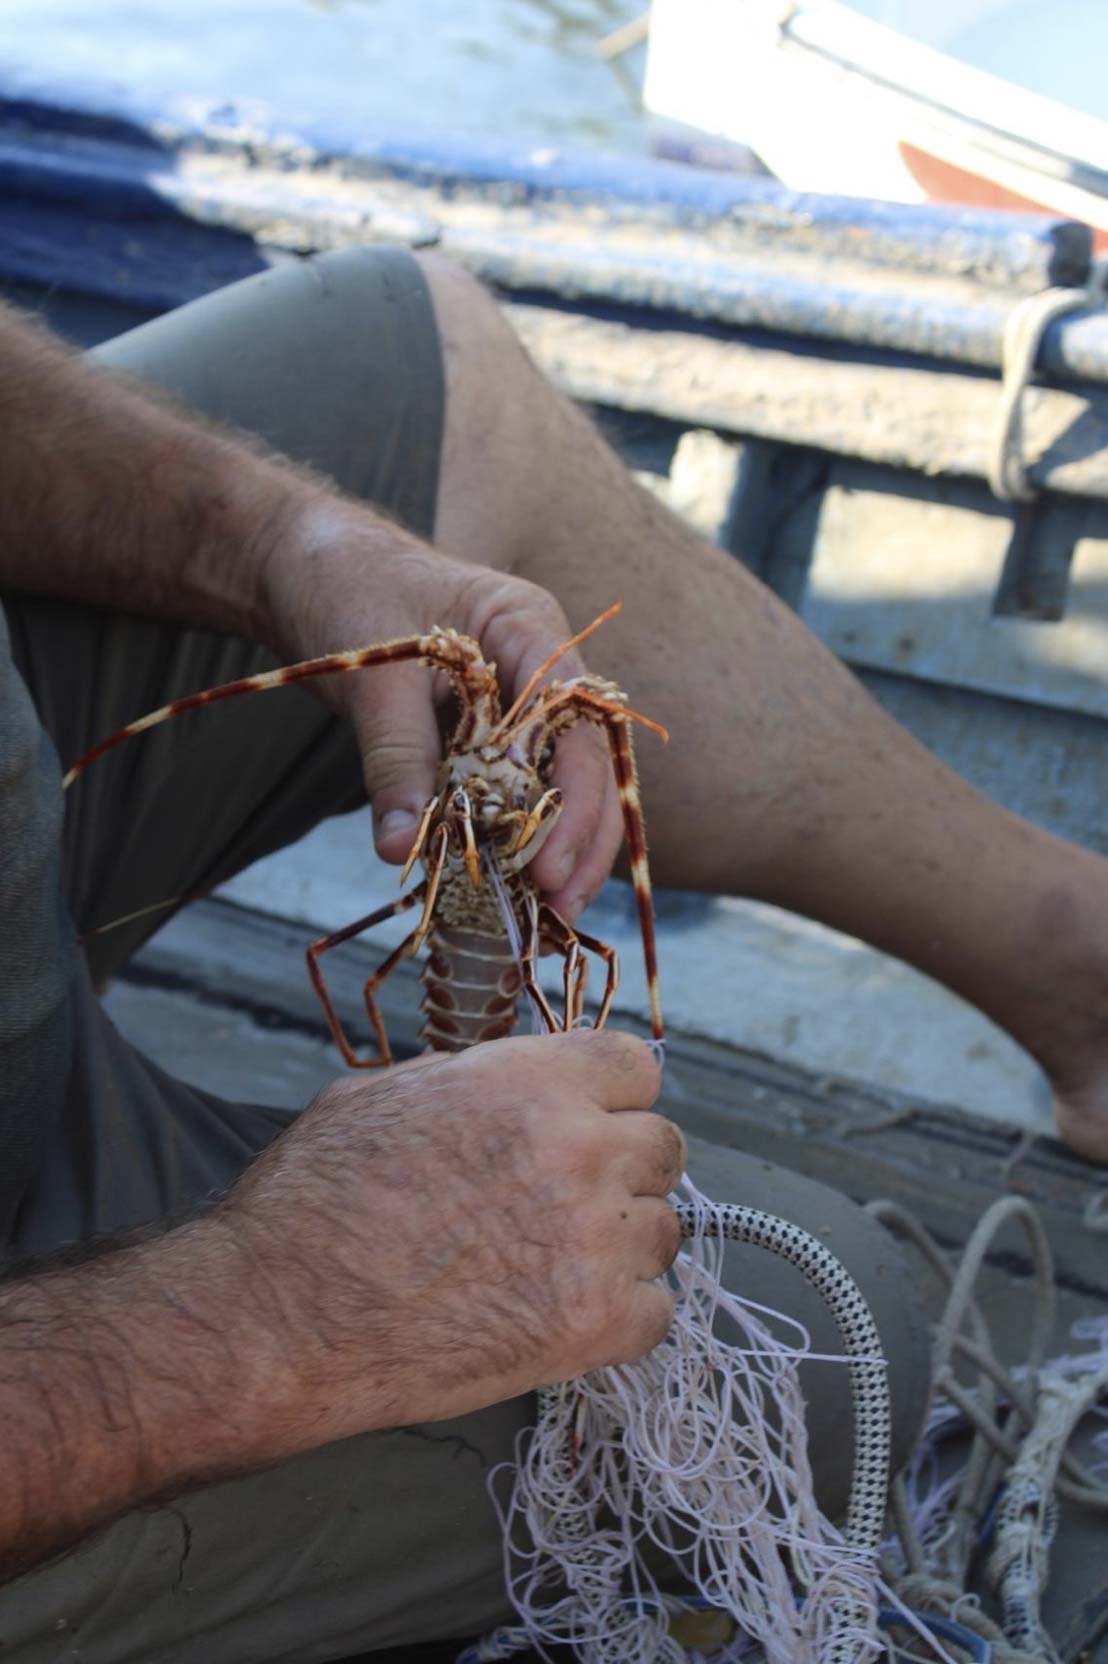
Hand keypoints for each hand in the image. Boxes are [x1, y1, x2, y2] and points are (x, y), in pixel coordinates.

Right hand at [221, 1031, 682, 1445]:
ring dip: (624, 1246)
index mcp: (531, 1081)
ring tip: (556, 1265)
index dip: (614, 1094)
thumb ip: (470, 1084)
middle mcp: (579, 1149)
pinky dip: (622, 1319)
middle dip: (624, 1169)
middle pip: (664, 1148)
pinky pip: (657, 1314)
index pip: (639, 1066)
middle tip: (570, 1199)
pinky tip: (566, 1316)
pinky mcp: (592, 1328)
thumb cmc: (311, 1200)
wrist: (280, 1316)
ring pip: (665, 1233)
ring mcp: (594, 1241)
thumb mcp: (381, 1095)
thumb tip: (506, 1089)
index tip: (592, 1119)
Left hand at [259, 494, 622, 918]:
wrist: (305, 564)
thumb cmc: (345, 587)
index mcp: (529, 629)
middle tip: (560, 910)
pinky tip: (510, 889)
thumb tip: (403, 848)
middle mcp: (539, 668)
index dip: (575, 800)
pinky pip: (511, 792)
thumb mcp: (373, 673)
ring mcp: (516, 703)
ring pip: (561, 784)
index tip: (548, 866)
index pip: (580, 723)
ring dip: (559, 849)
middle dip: (583, 840)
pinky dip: (511, 839)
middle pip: (588, 763)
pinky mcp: (483, 735)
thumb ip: (394, 756)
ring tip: (549, 918)